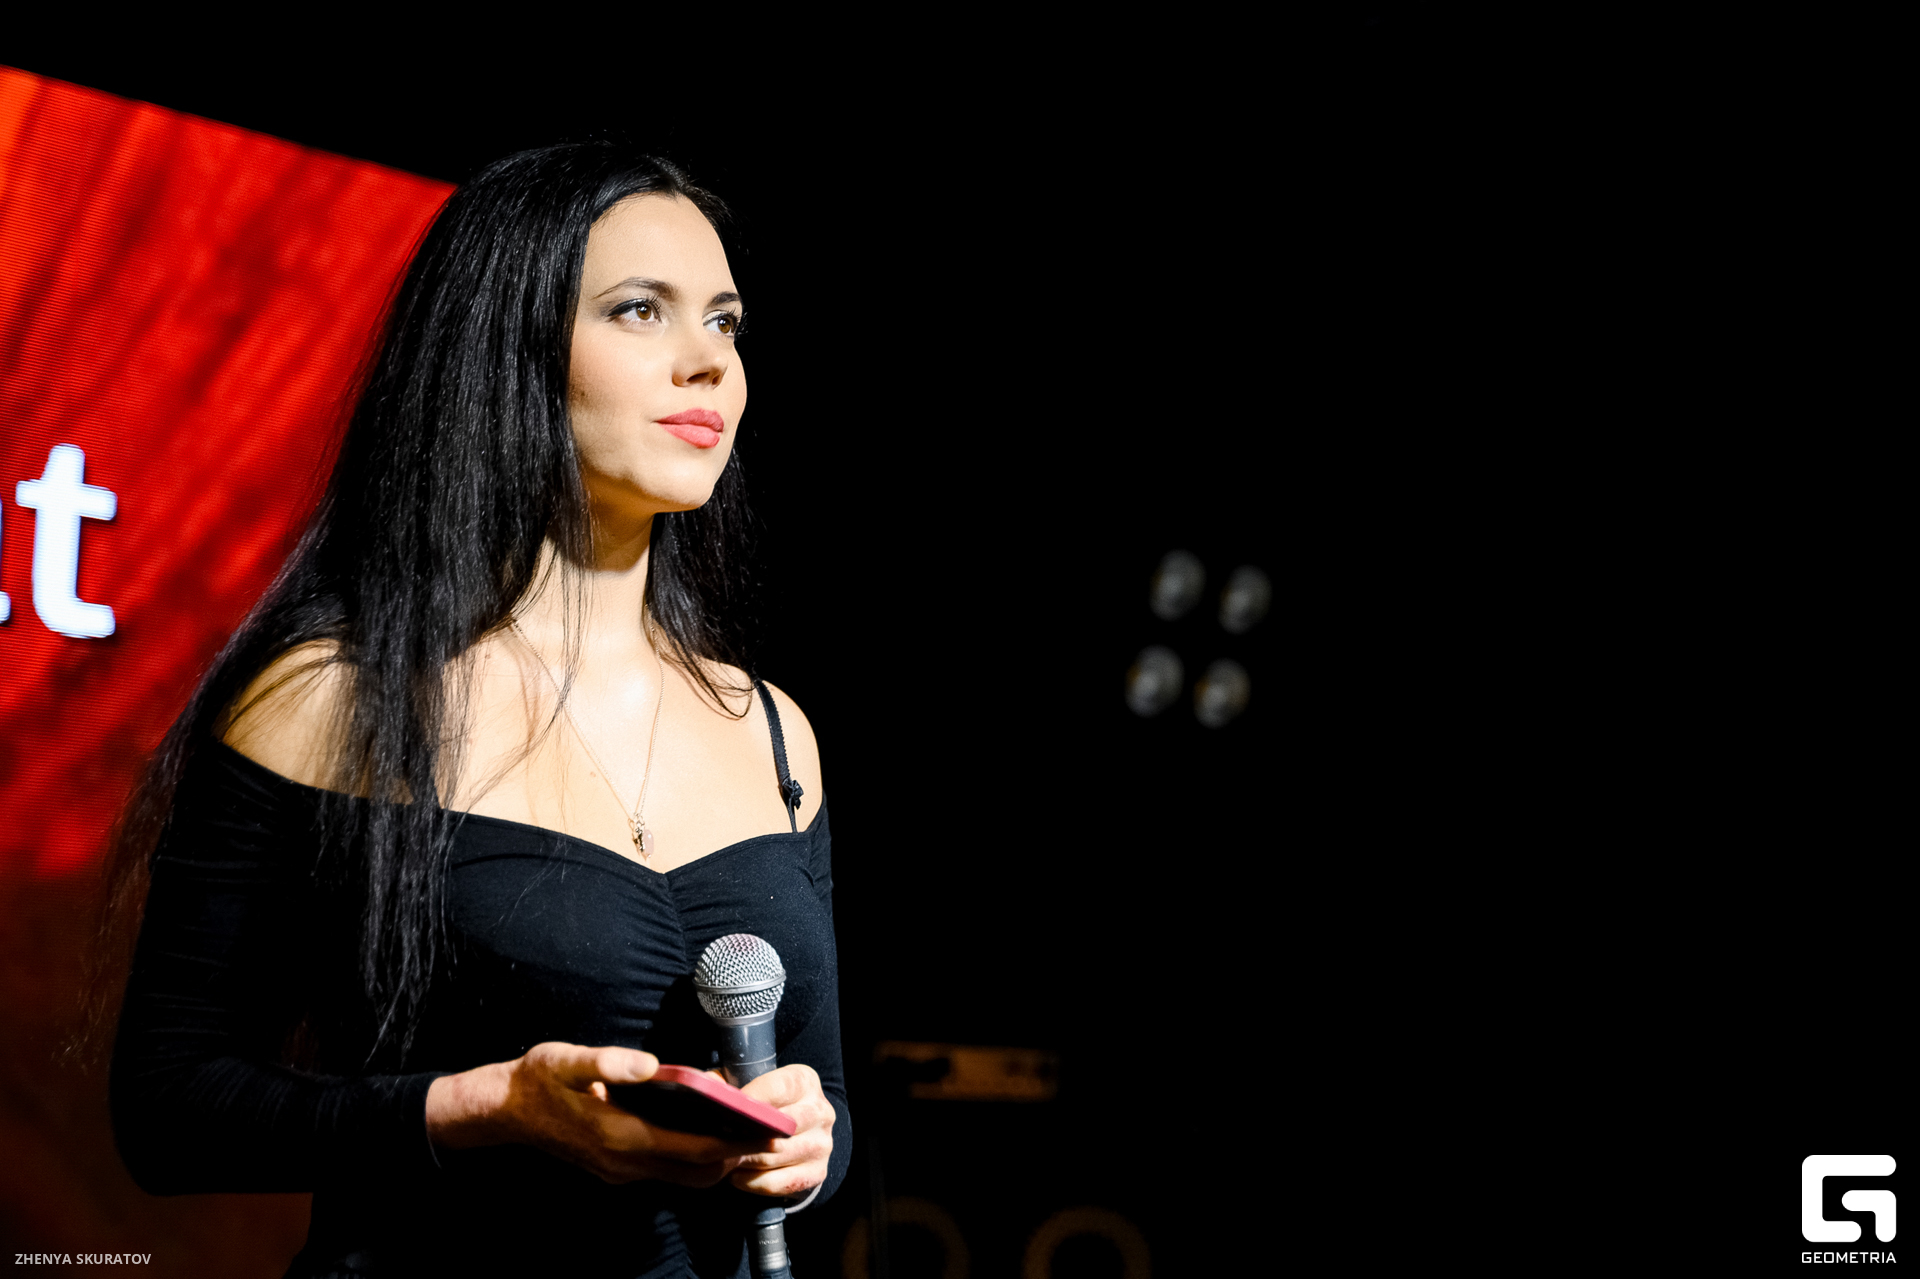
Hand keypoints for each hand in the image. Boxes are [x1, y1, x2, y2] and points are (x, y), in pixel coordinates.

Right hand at [426, 1042, 768, 1186]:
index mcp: (618, 1135)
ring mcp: (619, 1169)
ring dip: (715, 1161)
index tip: (764, 1133)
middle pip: (695, 1172)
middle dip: (734, 1157)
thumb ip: (608, 1062)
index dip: (732, 1144)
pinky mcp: (616, 1167)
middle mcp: (623, 1161)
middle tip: (767, 1133)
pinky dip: (693, 1159)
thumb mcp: (567, 1059)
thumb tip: (652, 1064)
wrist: (503, 1109)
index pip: (690, 1149)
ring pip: (682, 1177)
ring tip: (744, 1132)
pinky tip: (706, 1134)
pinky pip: (666, 1171)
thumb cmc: (538, 1080)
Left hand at [728, 1063, 835, 1197]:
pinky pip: (778, 1183)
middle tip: (721, 1140)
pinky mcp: (817, 1172)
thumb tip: (705, 1087)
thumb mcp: (748, 1084)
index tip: (729, 1109)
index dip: (752, 1099)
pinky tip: (737, 1176)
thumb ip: (726, 1083)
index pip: (780, 1088)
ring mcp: (822, 1144)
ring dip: (746, 1160)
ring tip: (725, 1158)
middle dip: (747, 1136)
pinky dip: (753, 1182)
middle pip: (780, 1127)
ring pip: (775, 1157)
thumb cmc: (764, 1104)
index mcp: (805, 1081)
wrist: (797, 1133)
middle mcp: (820, 1111)